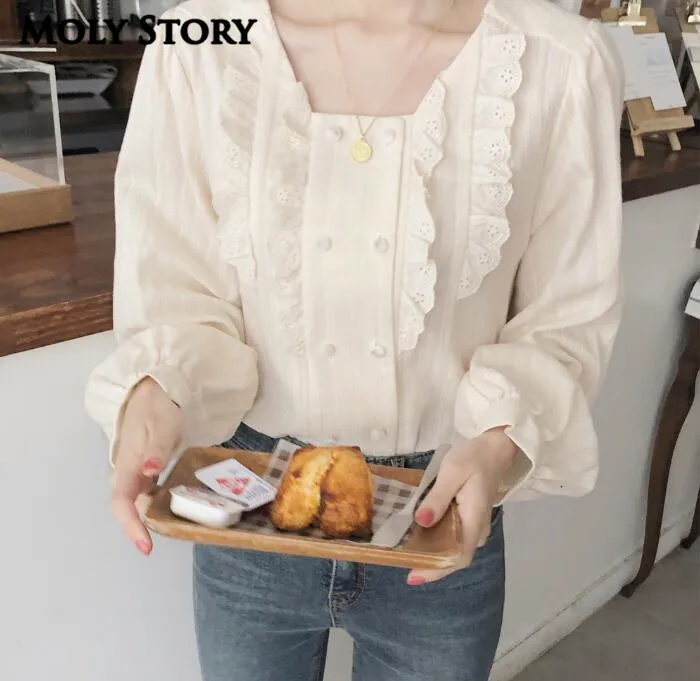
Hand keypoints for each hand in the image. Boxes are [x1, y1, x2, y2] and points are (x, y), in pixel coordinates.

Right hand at [111, 377, 181, 555]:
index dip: (131, 527)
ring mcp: (137, 470)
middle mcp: (129, 471)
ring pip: (141, 501)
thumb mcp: (161, 424)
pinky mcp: (147, 467)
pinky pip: (150, 491)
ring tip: (179, 526)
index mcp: (128, 464)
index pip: (122, 503)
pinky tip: (181, 504)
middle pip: (130, 507)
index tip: (146, 546)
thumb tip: (150, 470)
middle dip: (145, 527)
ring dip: (154, 516)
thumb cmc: (158, 406)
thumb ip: (155, 448)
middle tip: (172, 537)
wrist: (155, 388)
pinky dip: (162, 501)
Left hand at [406, 428, 517, 585]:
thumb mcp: (452, 472)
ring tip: (408, 554)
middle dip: (431, 566)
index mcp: (474, 520)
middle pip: (455, 557)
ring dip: (434, 555)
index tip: (413, 576)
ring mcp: (475, 524)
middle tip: (404, 566)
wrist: (496, 448)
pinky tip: (420, 536)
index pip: (458, 556)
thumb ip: (437, 498)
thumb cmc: (474, 458)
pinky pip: (454, 537)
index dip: (437, 570)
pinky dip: (438, 541)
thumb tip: (421, 522)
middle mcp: (477, 529)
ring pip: (454, 548)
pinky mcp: (470, 518)